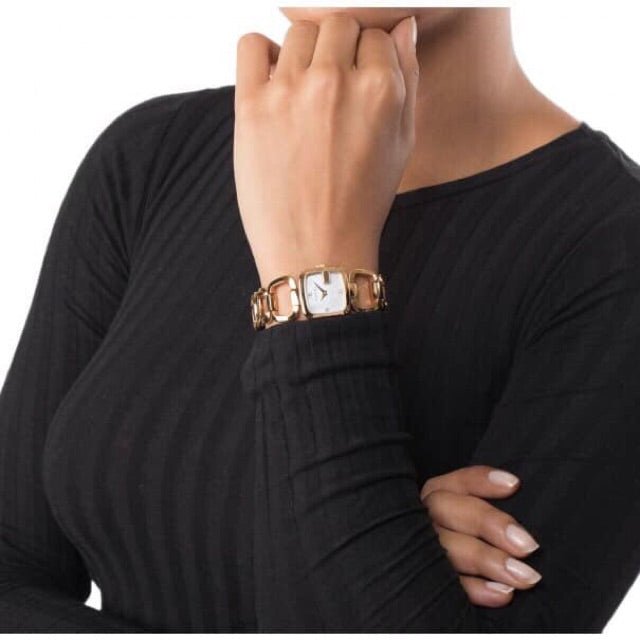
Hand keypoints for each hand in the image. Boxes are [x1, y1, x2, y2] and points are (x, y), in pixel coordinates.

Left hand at [233, 12, 418, 288]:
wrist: (317, 251)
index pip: (376, 33)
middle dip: (340, 49)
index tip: (358, 81)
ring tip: (304, 92)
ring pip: (298, 31)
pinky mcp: (251, 106)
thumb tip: (401, 28)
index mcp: (380, 89)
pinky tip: (273, 81)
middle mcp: (335, 82)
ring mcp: (290, 92)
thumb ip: (407, 79)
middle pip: (337, 25)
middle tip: (333, 87)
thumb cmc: (361, 204)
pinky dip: (262, 53)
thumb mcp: (403, 144)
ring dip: (304, 53)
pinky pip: (251, 44)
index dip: (368, 56)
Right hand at [420, 465, 541, 606]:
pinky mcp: (431, 583)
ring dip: (488, 561)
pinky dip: (478, 590)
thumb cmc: (472, 536)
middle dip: (488, 523)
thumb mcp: (473, 512)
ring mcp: (425, 550)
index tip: (514, 485)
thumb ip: (487, 503)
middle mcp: (426, 518)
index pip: (457, 482)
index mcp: (437, 495)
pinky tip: (504, 593)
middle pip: (448, 510)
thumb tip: (516, 490)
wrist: (438, 587)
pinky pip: (451, 585)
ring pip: (450, 548)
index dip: (483, 481)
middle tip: (526, 544)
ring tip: (523, 575)